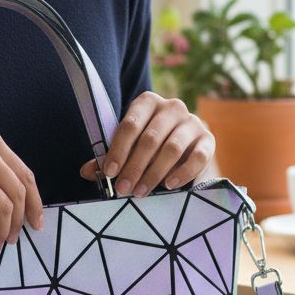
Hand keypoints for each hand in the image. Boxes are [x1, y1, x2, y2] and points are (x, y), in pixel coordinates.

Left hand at [79, 92, 215, 196]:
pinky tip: (168, 185)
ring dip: (154, 173)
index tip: (110, 172)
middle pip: (150, 138)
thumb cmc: (149, 145)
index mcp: (147, 102)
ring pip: (172, 148)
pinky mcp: (208, 139)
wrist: (185, 146)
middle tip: (123, 188)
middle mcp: (171, 107)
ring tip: (140, 191)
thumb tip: (86, 172)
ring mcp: (192, 122)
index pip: (130, 124)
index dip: (118, 150)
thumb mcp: (128, 147)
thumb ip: (109, 157)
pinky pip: (197, 157)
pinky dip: (182, 173)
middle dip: (134, 166)